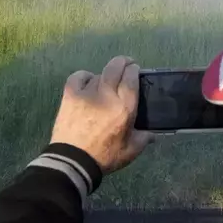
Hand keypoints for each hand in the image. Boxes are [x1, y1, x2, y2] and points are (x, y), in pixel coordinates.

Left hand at [49, 56, 152, 174]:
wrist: (73, 160)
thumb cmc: (104, 156)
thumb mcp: (130, 151)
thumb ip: (143, 139)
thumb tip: (152, 134)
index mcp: (124, 108)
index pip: (131, 79)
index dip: (134, 70)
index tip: (135, 69)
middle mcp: (107, 95)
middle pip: (116, 68)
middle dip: (123, 62)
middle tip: (126, 63)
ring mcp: (87, 93)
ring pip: (98, 74)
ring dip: (104, 75)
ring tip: (105, 82)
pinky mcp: (70, 95)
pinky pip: (78, 77)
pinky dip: (84, 76)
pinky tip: (87, 81)